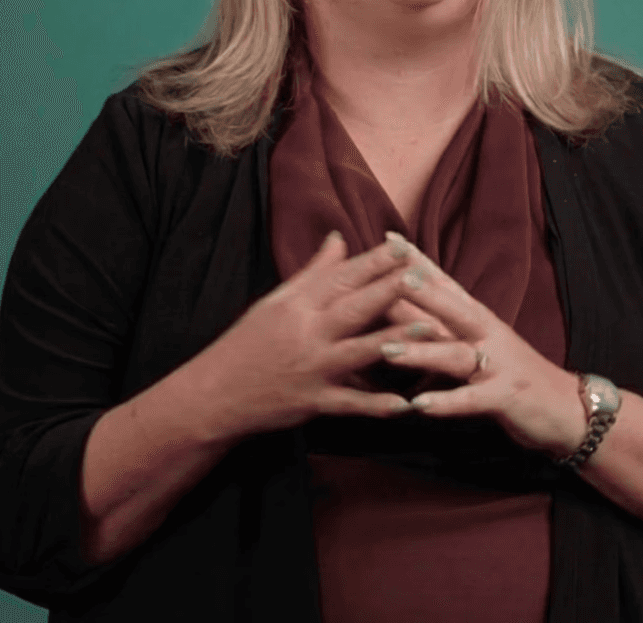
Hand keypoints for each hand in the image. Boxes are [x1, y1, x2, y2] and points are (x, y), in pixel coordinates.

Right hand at [194, 233, 446, 441]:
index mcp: (297, 305)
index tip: (404, 245)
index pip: (341, 277)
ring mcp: (311, 369)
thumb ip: (313, 272)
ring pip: (359, 352)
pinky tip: (406, 405)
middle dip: (391, 289)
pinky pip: (349, 404)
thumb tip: (338, 237)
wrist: (213, 394)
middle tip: (425, 274)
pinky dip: (377, 406)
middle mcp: (306, 333)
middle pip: (354, 307)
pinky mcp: (312, 403)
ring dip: (395, 340)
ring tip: (429, 329)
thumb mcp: (276, 301)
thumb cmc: (246, 343)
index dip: (374, 261)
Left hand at [379, 235, 587, 457]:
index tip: (388, 237)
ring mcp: (498, 364)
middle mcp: (488, 334)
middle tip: (389, 277)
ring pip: (456, 354)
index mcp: (478, 318)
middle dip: (422, 292)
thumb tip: (394, 301)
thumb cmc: (509, 372)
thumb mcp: (475, 342)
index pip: (446, 282)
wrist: (566, 408)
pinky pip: (473, 400)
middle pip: (453, 308)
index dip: (419, 260)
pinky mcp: (506, 397)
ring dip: (421, 352)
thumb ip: (439, 323)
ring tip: (386, 350)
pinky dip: (447, 403)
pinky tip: (419, 406)